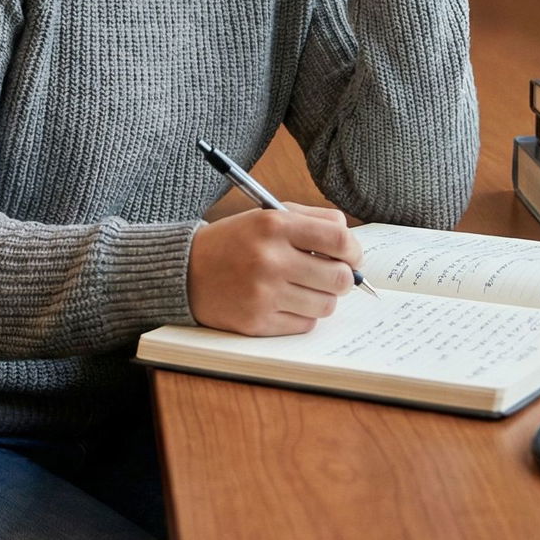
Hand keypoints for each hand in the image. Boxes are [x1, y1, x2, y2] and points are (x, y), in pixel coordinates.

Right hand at [187, 204, 361, 335]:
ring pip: (326, 305)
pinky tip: (284, 301)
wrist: (185, 271)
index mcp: (274, 225)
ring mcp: (264, 294)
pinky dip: (302, 314)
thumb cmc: (235, 241)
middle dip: (342, 278)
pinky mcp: (257, 322)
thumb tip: (352, 246)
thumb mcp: (268, 215)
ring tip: (303, 287)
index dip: (354, 250)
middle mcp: (270, 259)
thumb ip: (313, 220)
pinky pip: (305, 324)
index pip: (339, 238)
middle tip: (330, 275)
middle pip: (339, 278)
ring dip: (322, 298)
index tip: (351, 256)